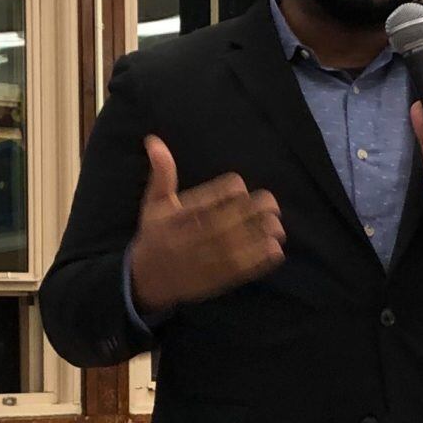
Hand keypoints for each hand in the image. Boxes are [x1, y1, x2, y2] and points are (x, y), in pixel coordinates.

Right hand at [127, 136, 283, 313]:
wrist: (145, 282)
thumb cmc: (154, 237)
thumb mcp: (153, 204)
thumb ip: (162, 174)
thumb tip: (154, 140)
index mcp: (177, 217)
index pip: (206, 199)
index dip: (229, 191)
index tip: (240, 189)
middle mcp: (190, 238)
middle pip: (226, 222)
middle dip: (253, 212)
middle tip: (271, 204)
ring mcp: (203, 261)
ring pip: (235, 247)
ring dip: (260, 235)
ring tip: (276, 226)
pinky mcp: (214, 279)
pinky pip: (239, 270)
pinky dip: (259, 261)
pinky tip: (274, 250)